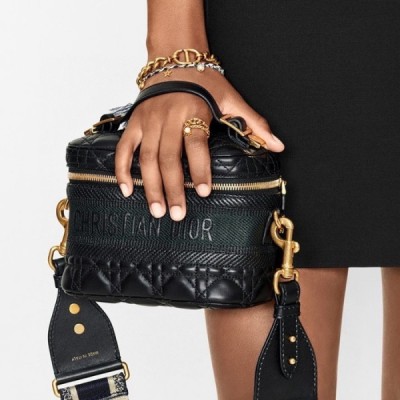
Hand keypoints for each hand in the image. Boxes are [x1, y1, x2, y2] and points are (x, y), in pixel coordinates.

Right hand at [115, 67, 284, 220]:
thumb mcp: (231, 98)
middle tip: (177, 214)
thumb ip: (253, 123)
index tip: (205, 192)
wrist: (174, 59)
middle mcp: (167, 117)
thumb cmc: (205, 81)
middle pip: (168, 157)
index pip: (196, 143)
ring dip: (150, 186)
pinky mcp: (133, 122)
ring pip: (146, 157)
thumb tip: (278, 146)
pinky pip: (124, 148)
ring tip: (157, 210)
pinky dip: (122, 169)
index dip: (200, 169)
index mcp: (193, 111)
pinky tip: (127, 190)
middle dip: (173, 188)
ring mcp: (147, 121)